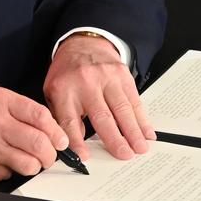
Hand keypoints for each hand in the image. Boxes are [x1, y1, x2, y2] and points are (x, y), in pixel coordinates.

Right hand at [0, 87, 68, 183]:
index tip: (61, 139)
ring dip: (35, 166)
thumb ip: (18, 109)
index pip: (41, 116)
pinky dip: (12, 171)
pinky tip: (2, 162)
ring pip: (29, 164)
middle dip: (51, 153)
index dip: (57, 131)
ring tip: (29, 160)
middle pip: (40, 143)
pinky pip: (10, 175)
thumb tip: (48, 127)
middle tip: (50, 154)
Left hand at [44, 34, 156, 160]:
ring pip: (122, 108)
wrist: (83, 43)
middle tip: (124, 155)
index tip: (85, 157)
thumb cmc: (67, 73)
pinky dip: (142, 118)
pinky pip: (134, 100)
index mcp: (64, 90)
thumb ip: (62, 117)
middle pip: (101, 116)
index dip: (77, 141)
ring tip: (140, 147)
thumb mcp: (54, 93)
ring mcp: (106, 77)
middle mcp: (86, 83)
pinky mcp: (123, 75)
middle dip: (115, 138)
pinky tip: (147, 131)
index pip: (69, 120)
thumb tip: (75, 144)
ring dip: (133, 131)